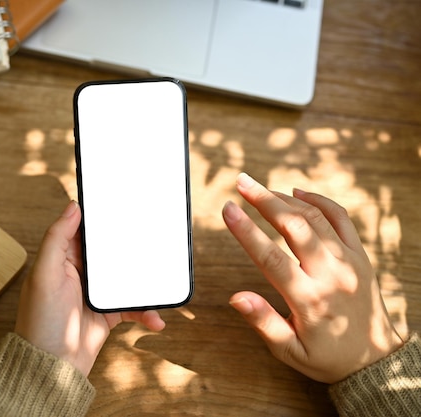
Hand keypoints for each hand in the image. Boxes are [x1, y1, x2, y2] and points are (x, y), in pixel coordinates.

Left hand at [15, 200, 165, 375]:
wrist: (52, 368)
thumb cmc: (41, 322)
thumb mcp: (45, 275)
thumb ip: (56, 239)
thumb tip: (72, 207)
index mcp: (61, 259)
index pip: (82, 230)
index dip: (99, 217)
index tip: (120, 203)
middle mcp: (79, 273)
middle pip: (109, 251)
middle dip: (129, 244)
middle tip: (151, 233)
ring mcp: (96, 294)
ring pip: (125, 276)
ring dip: (143, 278)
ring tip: (161, 277)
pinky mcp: (108, 314)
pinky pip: (133, 306)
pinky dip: (146, 311)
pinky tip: (156, 318)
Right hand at [223, 173, 403, 382]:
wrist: (376, 360)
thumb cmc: (329, 358)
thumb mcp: (291, 351)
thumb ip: (264, 323)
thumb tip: (237, 298)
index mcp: (310, 300)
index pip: (272, 258)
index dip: (246, 231)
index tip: (228, 209)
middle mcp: (331, 275)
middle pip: (295, 226)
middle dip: (264, 200)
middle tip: (241, 183)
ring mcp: (349, 261)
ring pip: (316, 217)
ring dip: (284, 198)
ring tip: (259, 188)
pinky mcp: (360, 255)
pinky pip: (341, 218)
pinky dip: (318, 201)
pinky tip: (297, 194)